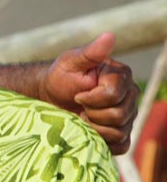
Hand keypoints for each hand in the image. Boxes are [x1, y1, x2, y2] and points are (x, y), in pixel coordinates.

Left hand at [41, 33, 137, 153]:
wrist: (51, 98)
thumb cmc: (60, 77)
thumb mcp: (70, 62)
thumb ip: (90, 53)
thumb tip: (110, 36)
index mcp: (121, 76)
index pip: (113, 95)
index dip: (91, 99)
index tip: (77, 94)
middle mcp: (130, 95)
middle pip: (118, 115)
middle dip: (91, 114)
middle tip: (79, 107)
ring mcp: (128, 115)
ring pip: (119, 131)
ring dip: (94, 128)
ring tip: (82, 118)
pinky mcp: (121, 133)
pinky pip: (122, 145)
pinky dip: (104, 143)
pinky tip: (90, 133)